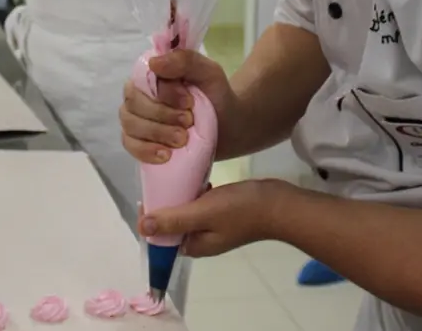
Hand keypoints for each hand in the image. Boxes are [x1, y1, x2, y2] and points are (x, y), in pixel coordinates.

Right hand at [120, 50, 236, 164]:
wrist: (228, 126)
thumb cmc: (215, 96)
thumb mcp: (209, 73)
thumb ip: (186, 61)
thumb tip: (154, 62)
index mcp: (152, 74)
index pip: (142, 80)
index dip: (164, 94)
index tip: (189, 103)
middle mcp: (139, 94)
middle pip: (134, 104)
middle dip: (163, 115)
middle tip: (189, 122)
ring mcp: (136, 118)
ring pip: (130, 124)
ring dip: (157, 133)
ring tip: (182, 140)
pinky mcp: (139, 141)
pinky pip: (130, 145)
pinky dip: (145, 150)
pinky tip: (165, 155)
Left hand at [139, 179, 290, 256]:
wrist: (279, 204)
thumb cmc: (241, 210)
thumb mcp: (202, 213)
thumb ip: (173, 220)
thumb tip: (143, 228)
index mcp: (194, 245)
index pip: (162, 236)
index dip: (152, 217)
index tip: (149, 192)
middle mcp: (202, 239)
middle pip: (173, 223)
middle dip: (166, 204)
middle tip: (162, 179)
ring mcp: (214, 226)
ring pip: (187, 212)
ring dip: (181, 196)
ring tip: (176, 176)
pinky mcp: (224, 213)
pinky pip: (202, 204)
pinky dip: (196, 192)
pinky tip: (198, 178)